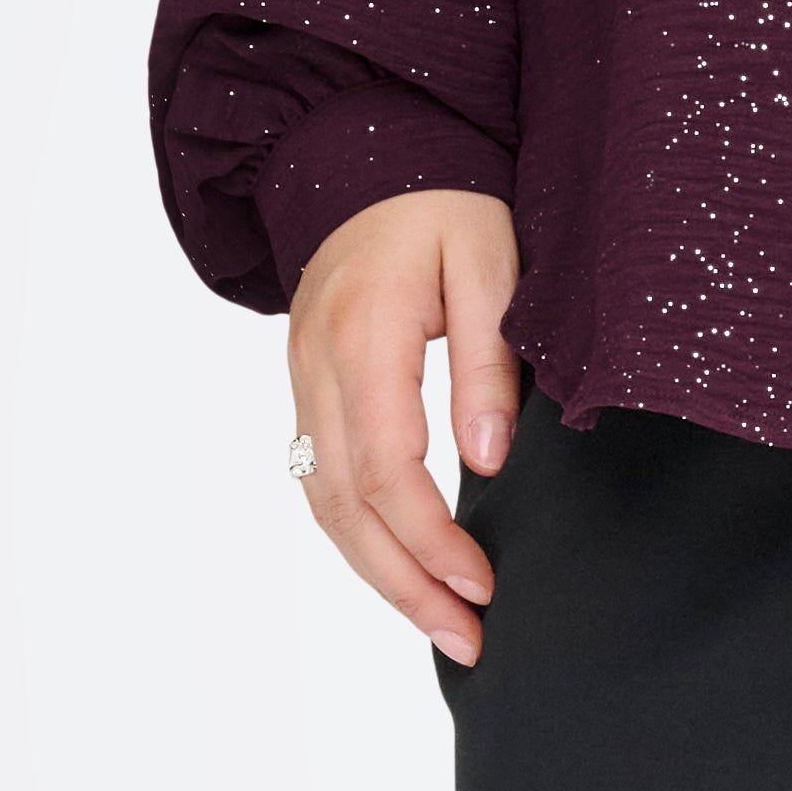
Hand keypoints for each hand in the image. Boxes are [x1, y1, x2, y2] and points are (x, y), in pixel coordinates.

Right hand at [285, 187, 521, 660]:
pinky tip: (400, 569)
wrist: (367, 151)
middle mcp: (315, 368)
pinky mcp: (309, 388)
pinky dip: (357, 535)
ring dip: (377, 573)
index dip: (432, 539)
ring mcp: (302, 380)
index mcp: (362, 338)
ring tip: (440, 625)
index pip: (387, 468)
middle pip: (343, 505)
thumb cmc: (441, 201)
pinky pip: (320, 479)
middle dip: (403, 584)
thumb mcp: (489, 263)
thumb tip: (486, 462)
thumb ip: (486, 362)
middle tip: (466, 639)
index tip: (483, 585)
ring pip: (322, 502)